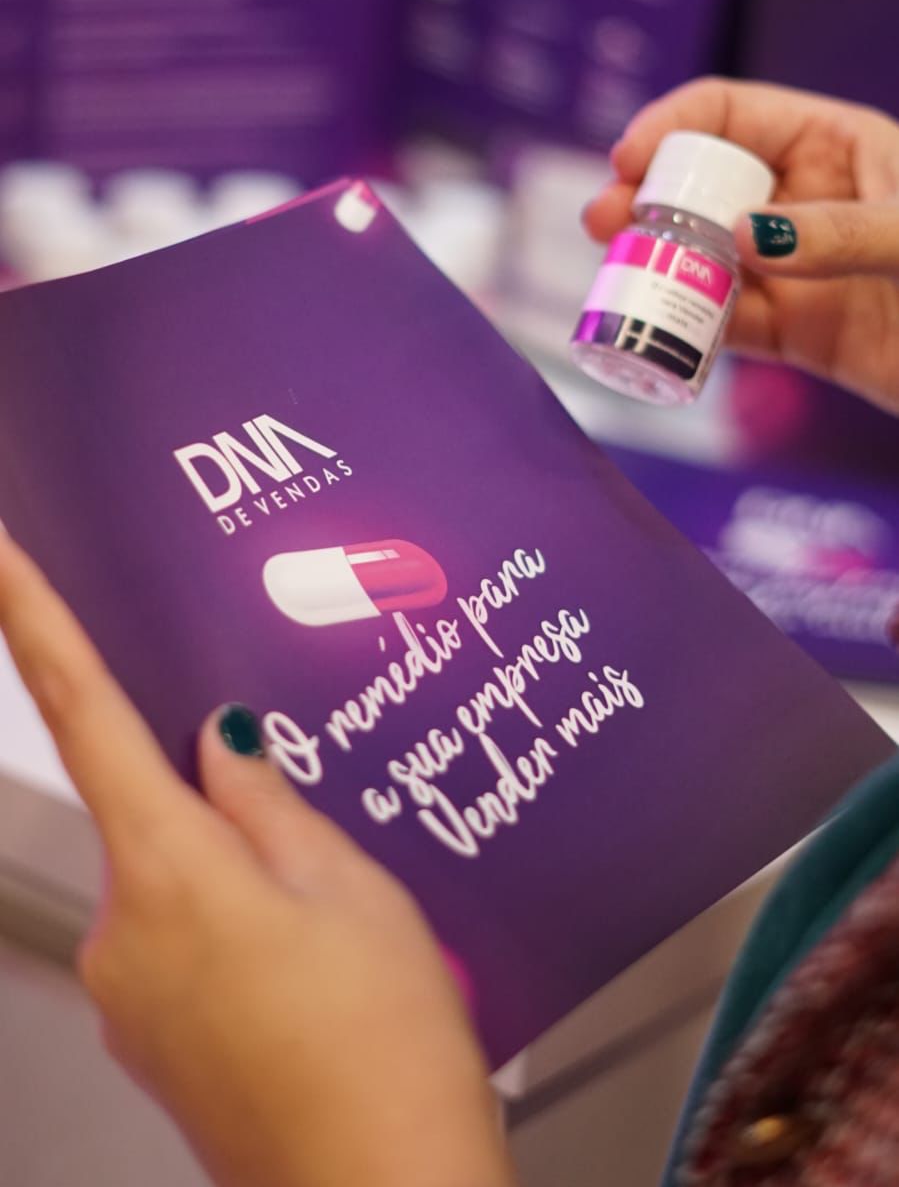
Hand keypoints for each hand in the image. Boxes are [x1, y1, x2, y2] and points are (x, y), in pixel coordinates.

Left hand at [0, 536, 514, 1186]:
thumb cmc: (381, 1055)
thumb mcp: (353, 890)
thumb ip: (272, 802)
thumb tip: (220, 746)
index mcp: (169, 869)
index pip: (83, 712)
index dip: (31, 621)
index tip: (0, 554)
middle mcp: (123, 933)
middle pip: (153, 813)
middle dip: (228, 813)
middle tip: (325, 858)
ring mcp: (131, 997)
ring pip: (178, 884)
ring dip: (248, 887)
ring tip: (344, 938)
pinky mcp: (154, 1043)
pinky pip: (184, 947)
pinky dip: (241, 939)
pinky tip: (317, 976)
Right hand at [583, 79, 898, 413]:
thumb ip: (839, 232)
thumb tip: (742, 237)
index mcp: (838, 143)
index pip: (731, 112)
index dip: (671, 125)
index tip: (626, 157)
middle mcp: (806, 200)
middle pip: (702, 184)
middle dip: (647, 198)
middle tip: (605, 223)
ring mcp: (798, 268)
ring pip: (704, 256)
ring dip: (656, 264)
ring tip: (617, 277)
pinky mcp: (800, 336)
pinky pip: (727, 325)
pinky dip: (690, 330)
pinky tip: (661, 333)